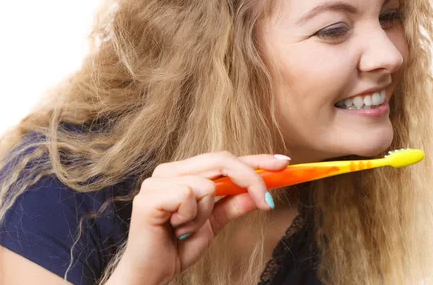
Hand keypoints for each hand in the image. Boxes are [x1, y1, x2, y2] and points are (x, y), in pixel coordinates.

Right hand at [106, 151, 289, 284]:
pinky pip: (189, 196)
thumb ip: (233, 205)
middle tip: (266, 202)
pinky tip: (175, 228)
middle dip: (250, 180)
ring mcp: (157, 180)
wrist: (150, 274)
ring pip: (206, 183)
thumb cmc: (176, 247)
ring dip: (205, 214)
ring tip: (186, 229)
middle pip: (220, 160)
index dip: (255, 159)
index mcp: (184, 172)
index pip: (224, 158)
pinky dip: (190, 218)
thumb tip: (261, 193)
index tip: (283, 162)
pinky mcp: (149, 195)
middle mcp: (169, 170)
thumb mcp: (213, 225)